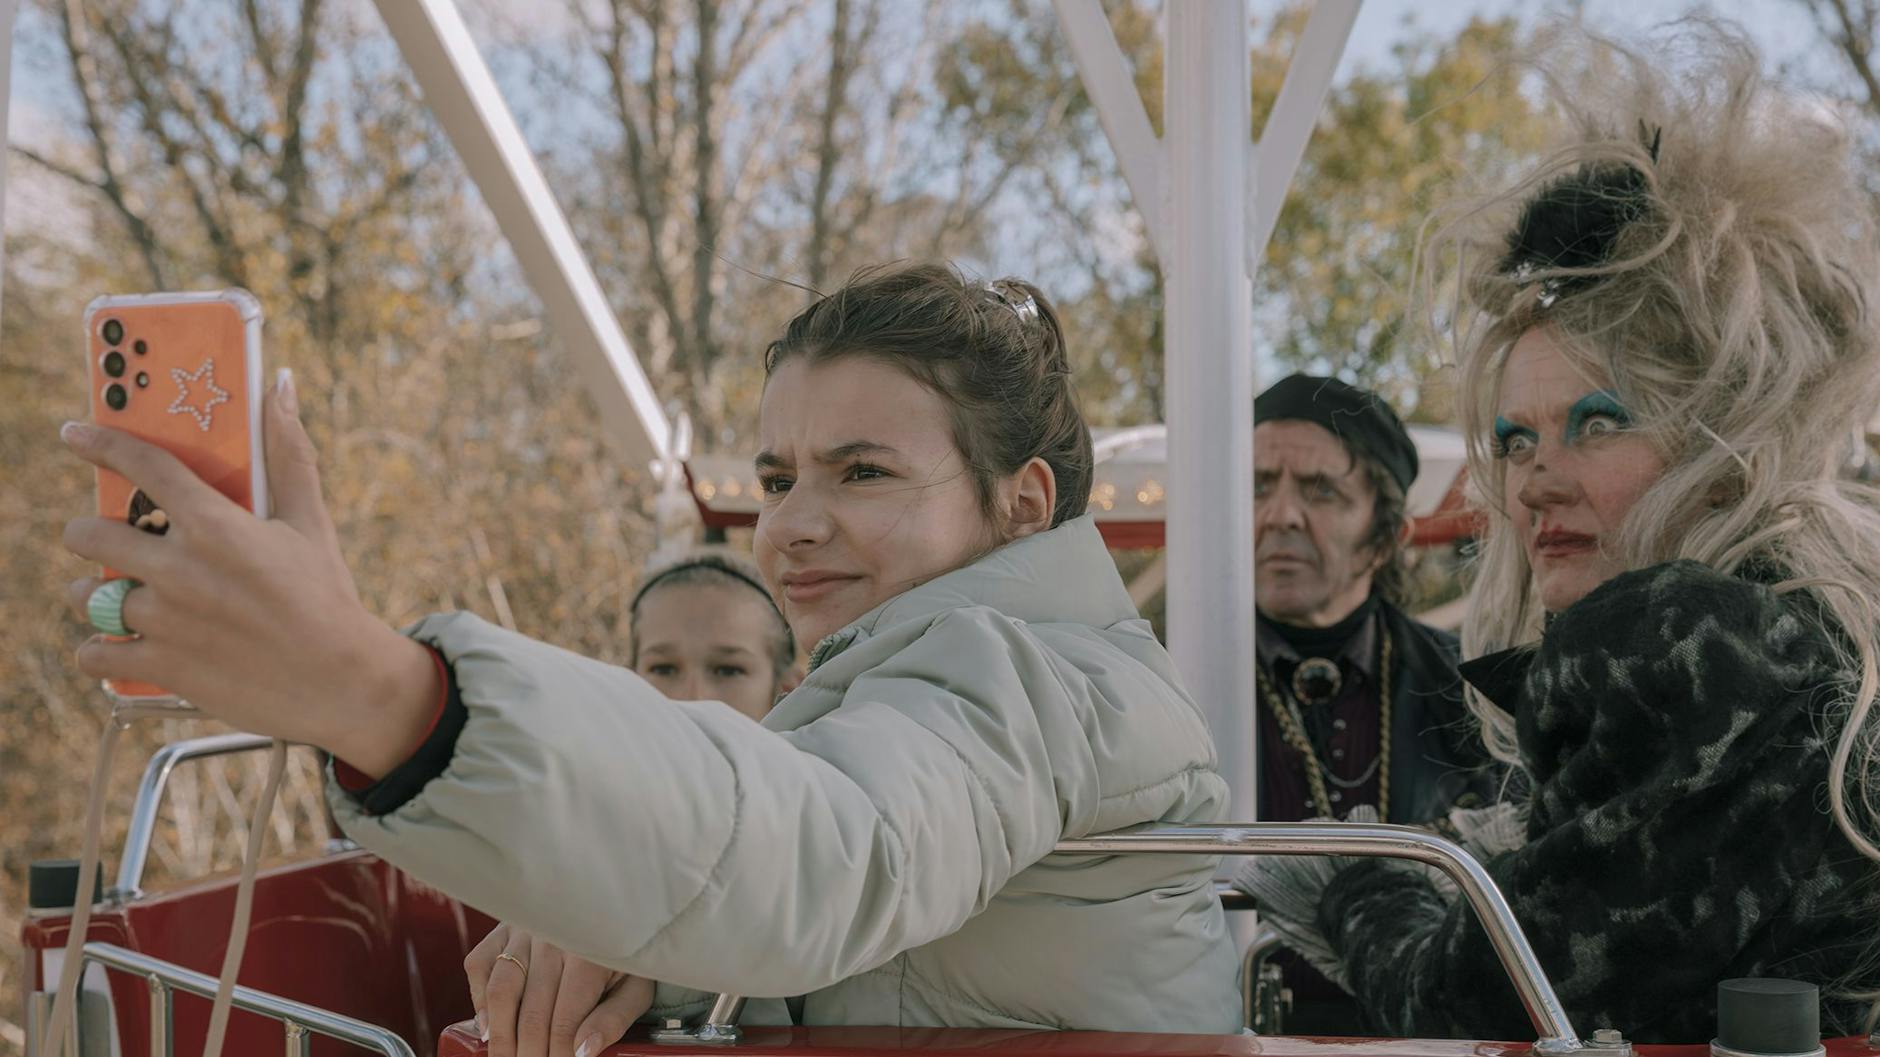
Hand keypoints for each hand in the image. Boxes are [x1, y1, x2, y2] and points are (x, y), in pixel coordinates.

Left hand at [60, 371, 437, 775]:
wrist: (341, 682)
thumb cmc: (327, 597)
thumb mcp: (309, 522)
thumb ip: (287, 452)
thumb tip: (280, 382)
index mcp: (216, 526)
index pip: (142, 468)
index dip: (100, 443)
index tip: (74, 434)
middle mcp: (180, 570)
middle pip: (88, 535)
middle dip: (88, 533)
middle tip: (107, 540)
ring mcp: (165, 622)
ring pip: (87, 597)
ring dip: (95, 594)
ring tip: (121, 598)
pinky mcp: (161, 668)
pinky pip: (94, 654)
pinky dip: (101, 649)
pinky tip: (122, 644)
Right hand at [465, 922, 652, 1056]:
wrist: (610, 910)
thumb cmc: (622, 956)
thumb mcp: (635, 988)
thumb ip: (613, 1020)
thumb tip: (583, 1052)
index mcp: (590, 955)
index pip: (566, 1020)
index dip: (559, 1055)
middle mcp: (553, 940)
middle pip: (531, 1013)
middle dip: (530, 1053)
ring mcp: (525, 931)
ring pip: (501, 990)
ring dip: (500, 1035)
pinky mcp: (504, 929)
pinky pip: (479, 964)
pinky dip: (478, 998)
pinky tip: (488, 1026)